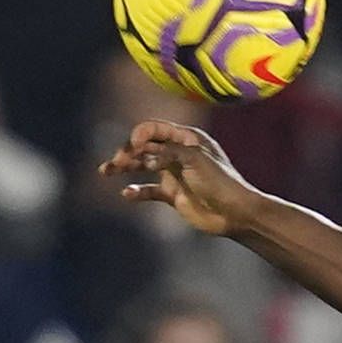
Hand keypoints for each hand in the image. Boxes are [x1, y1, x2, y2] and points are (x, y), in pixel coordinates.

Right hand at [100, 120, 257, 236]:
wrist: (236, 214)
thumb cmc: (221, 182)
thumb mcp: (195, 160)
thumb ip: (167, 153)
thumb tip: (141, 153)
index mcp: (187, 138)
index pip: (155, 129)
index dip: (140, 134)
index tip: (134, 146)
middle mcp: (178, 153)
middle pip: (145, 146)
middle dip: (128, 151)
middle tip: (116, 162)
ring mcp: (174, 174)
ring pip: (142, 166)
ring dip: (124, 168)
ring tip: (105, 171)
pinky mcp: (172, 194)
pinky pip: (149, 190)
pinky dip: (136, 191)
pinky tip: (127, 194)